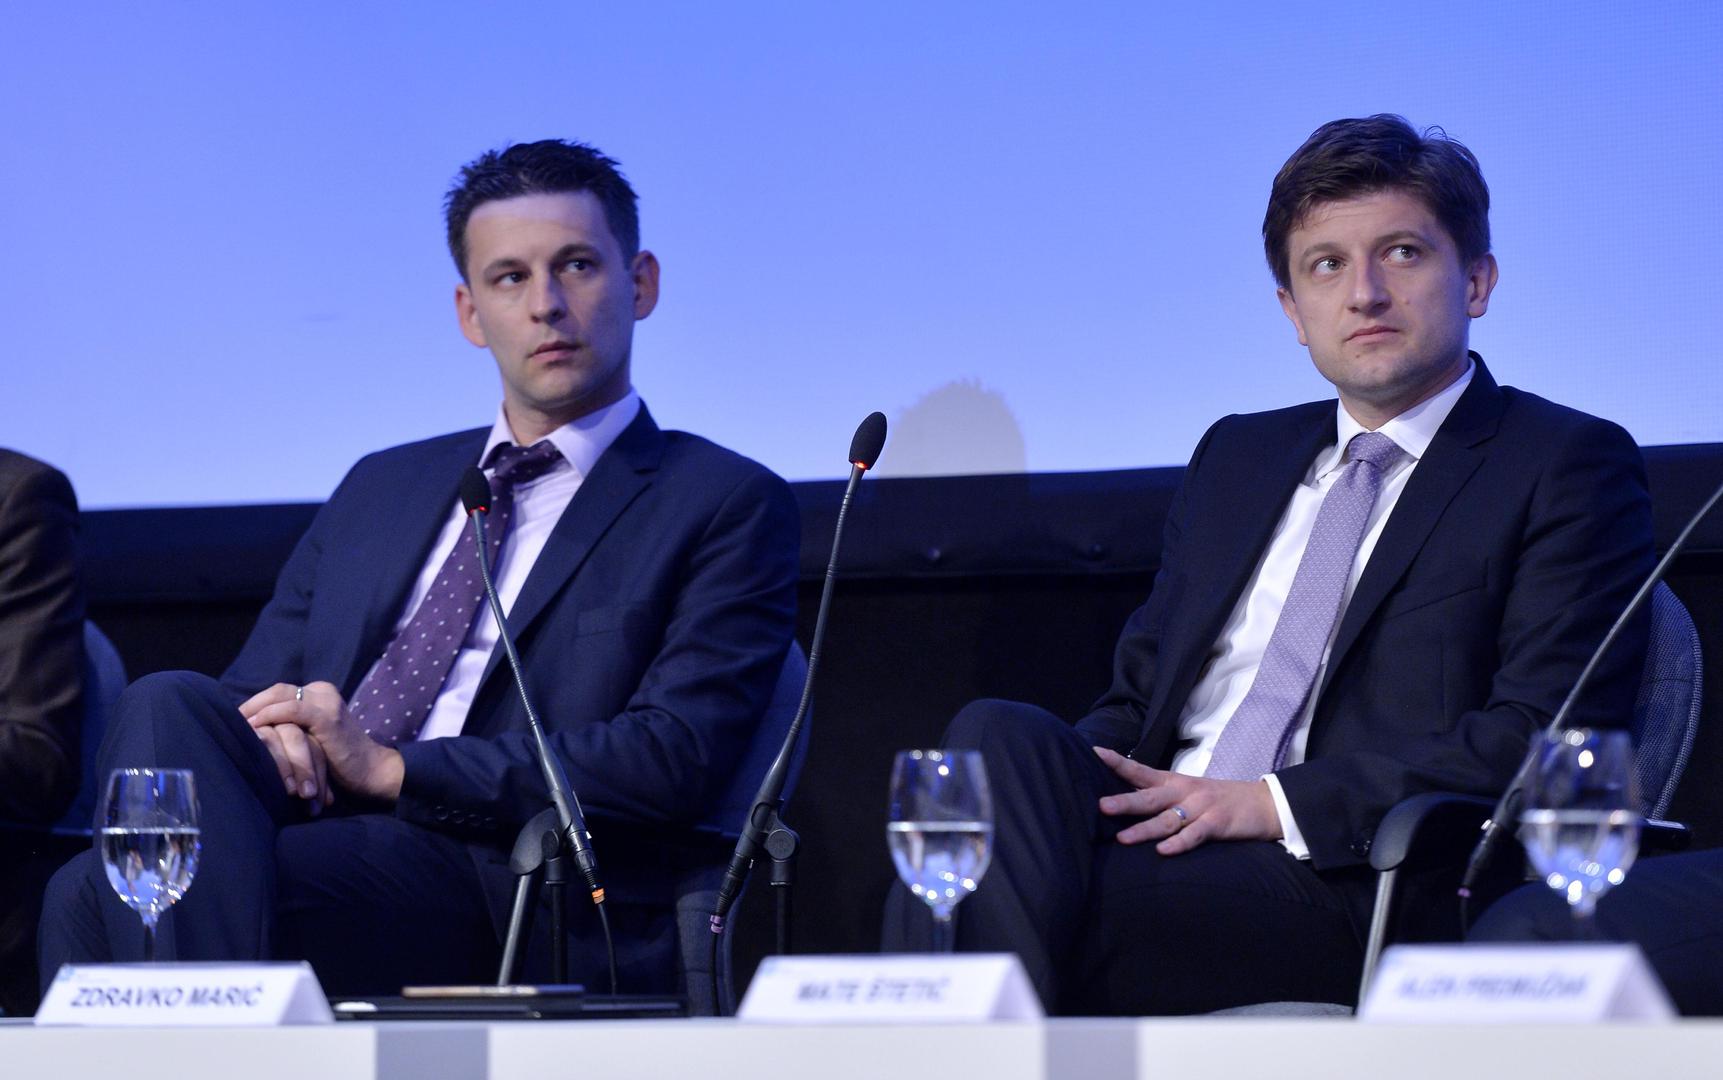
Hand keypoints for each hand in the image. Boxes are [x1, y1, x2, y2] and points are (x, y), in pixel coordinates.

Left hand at [241, 682, 404, 803]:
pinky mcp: (329, 718)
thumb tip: (255, 731)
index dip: (255, 703)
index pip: (279, 691)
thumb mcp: (311, 737)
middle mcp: (323, 692)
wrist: (370, 770)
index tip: (236, 720)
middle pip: (278, 690)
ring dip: (256, 709)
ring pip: (282, 696)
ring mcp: (327, 703)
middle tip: (230, 721)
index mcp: (319, 694)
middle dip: (251, 704)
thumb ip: (292, 728)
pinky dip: (271, 716)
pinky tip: (256, 728)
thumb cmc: (339, 760)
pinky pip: (293, 711)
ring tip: (238, 726)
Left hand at [1093, 746, 1281, 854]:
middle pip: (1150, 797)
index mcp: (1174, 782)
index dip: (1118, 763)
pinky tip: (1164, 852)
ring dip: (1145, 829)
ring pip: (1168, 819)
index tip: (1095, 752)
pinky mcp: (1218, 823)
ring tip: (1123, 839)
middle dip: (1125, 802)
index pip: (1142, 771)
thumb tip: (1125, 802)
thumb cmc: (1219, 799)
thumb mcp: (1189, 791)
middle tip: (1101, 806)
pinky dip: (1180, 843)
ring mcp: (1202, 808)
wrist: (1264, 803)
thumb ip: (1161, 796)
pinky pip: (1195, 835)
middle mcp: (1185, 792)